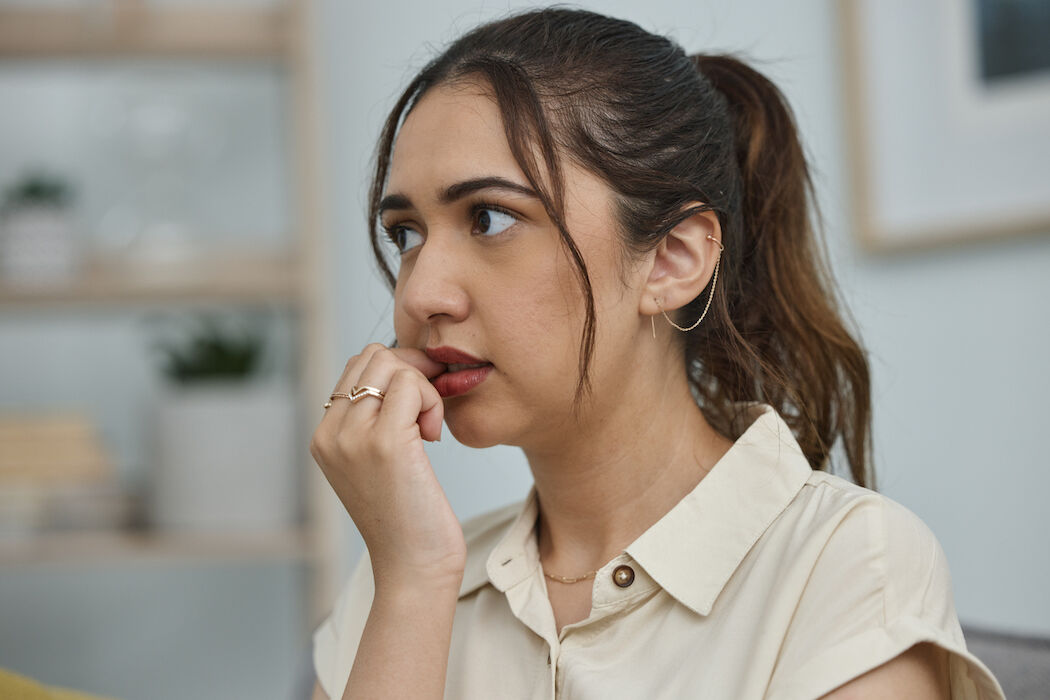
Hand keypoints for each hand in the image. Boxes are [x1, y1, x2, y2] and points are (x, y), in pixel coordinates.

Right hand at [309, 344, 465, 590]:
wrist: (413, 566)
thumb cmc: (406, 516)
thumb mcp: (376, 463)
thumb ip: (374, 420)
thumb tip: (403, 369)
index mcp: (324, 436)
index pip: (357, 366)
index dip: (397, 372)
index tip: (421, 402)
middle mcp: (331, 433)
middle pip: (374, 356)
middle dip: (412, 373)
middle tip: (428, 412)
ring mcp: (354, 436)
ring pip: (393, 365)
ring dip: (423, 388)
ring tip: (428, 428)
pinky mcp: (386, 442)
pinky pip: (411, 385)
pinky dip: (432, 401)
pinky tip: (433, 436)